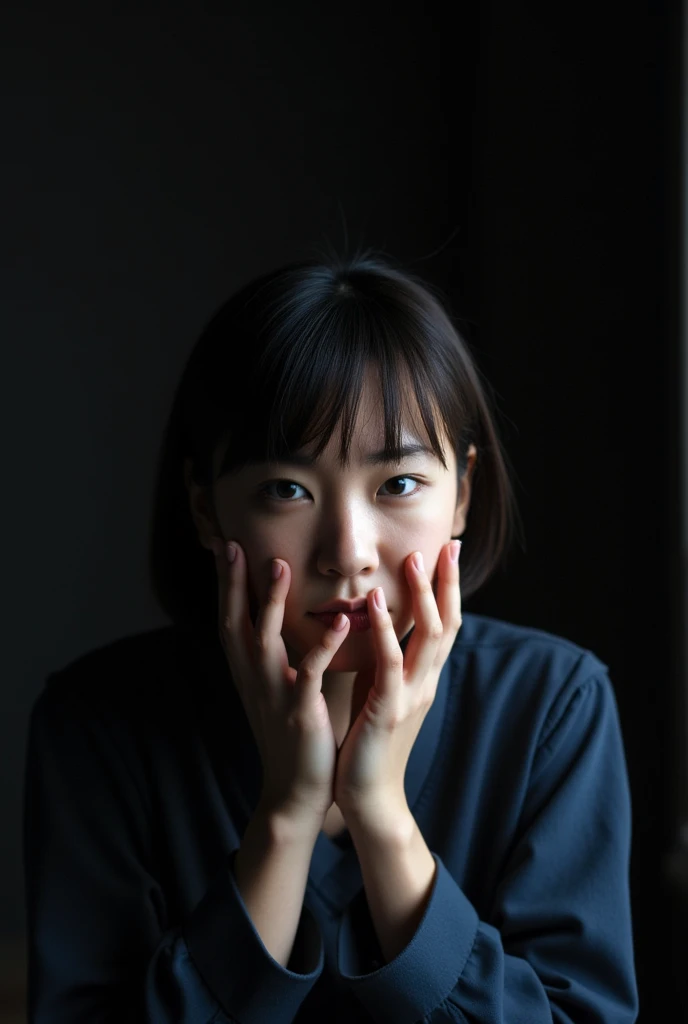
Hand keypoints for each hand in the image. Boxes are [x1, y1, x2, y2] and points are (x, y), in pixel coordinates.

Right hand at [210, 538, 351, 826]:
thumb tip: (272, 623)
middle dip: (232, 583)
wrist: (295, 793)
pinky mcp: (300, 713)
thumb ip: (271, 657)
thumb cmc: (291, 738)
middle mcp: (253, 680)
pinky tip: (340, 623)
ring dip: (271, 603)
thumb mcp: (274, 692)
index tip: (222, 547)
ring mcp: (273, 695)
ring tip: (280, 566)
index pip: (230, 620)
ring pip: (265, 641)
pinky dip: (322, 646)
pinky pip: (309, 673)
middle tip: (230, 544)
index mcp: (248, 673)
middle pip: (235, 622)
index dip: (225, 584)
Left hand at [333, 540, 461, 828]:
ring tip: (413, 559)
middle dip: (447, 582)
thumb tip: (380, 622)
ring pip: (428, 637)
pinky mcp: (390, 711)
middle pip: (447, 622)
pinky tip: (374, 603)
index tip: (449, 550)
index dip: (449, 587)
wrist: (368, 796)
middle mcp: (427, 681)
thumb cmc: (368, 740)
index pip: (445, 622)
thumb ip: (386, 658)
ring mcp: (412, 695)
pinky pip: (391, 663)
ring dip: (422, 596)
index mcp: (424, 676)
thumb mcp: (381, 690)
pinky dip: (385, 630)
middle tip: (447, 544)